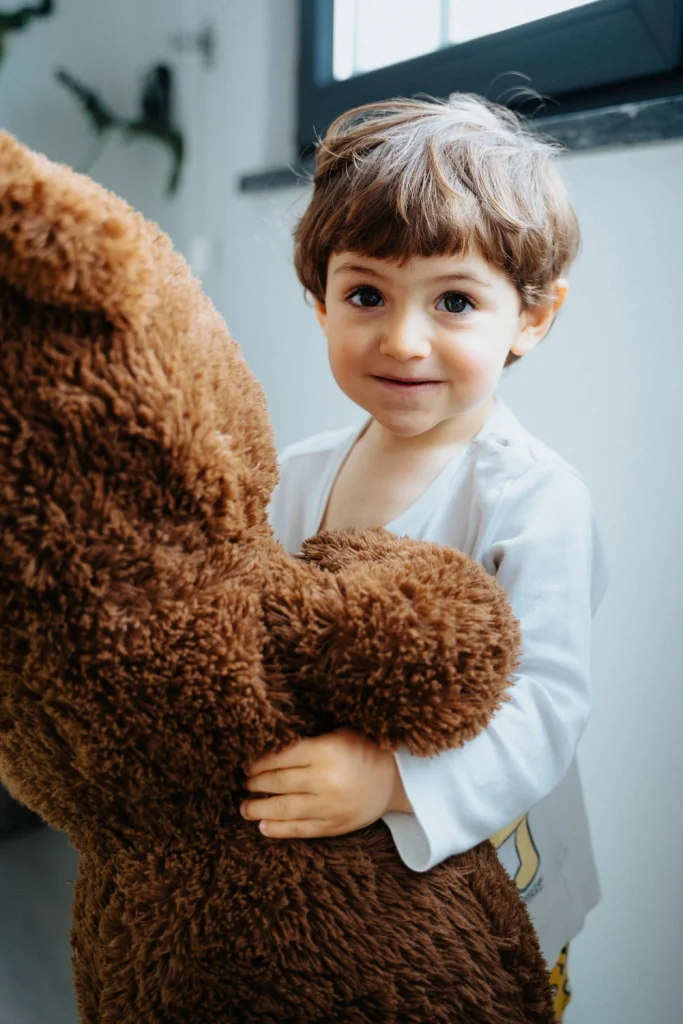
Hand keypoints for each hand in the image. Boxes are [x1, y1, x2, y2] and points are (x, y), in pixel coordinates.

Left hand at [240, 729, 412, 838]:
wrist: (395, 779)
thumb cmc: (361, 749)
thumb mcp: (336, 734)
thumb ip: (306, 742)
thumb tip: (267, 749)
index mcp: (325, 750)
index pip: (281, 756)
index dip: (258, 762)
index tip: (245, 764)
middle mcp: (325, 779)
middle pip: (278, 782)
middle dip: (255, 783)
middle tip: (242, 783)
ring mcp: (329, 806)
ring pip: (284, 808)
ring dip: (259, 808)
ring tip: (244, 807)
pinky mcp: (334, 826)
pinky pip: (300, 830)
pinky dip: (278, 829)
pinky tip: (263, 826)